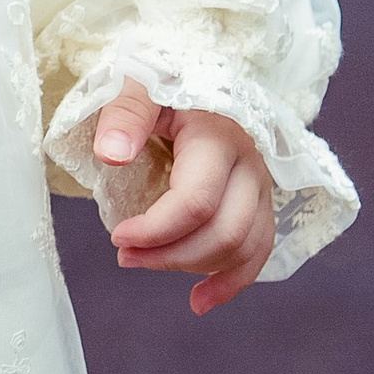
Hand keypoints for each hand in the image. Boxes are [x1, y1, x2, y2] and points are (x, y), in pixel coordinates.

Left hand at [96, 80, 274, 313]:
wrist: (198, 72)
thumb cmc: (163, 79)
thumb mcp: (138, 84)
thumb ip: (124, 114)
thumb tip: (110, 154)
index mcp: (220, 135)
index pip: (196, 201)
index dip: (155, 230)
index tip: (117, 236)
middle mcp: (251, 164)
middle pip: (225, 232)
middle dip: (170, 255)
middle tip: (123, 255)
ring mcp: (262, 185)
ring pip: (244, 247)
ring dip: (194, 268)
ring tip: (144, 264)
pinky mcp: (261, 201)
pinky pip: (259, 250)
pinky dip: (232, 281)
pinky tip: (200, 301)